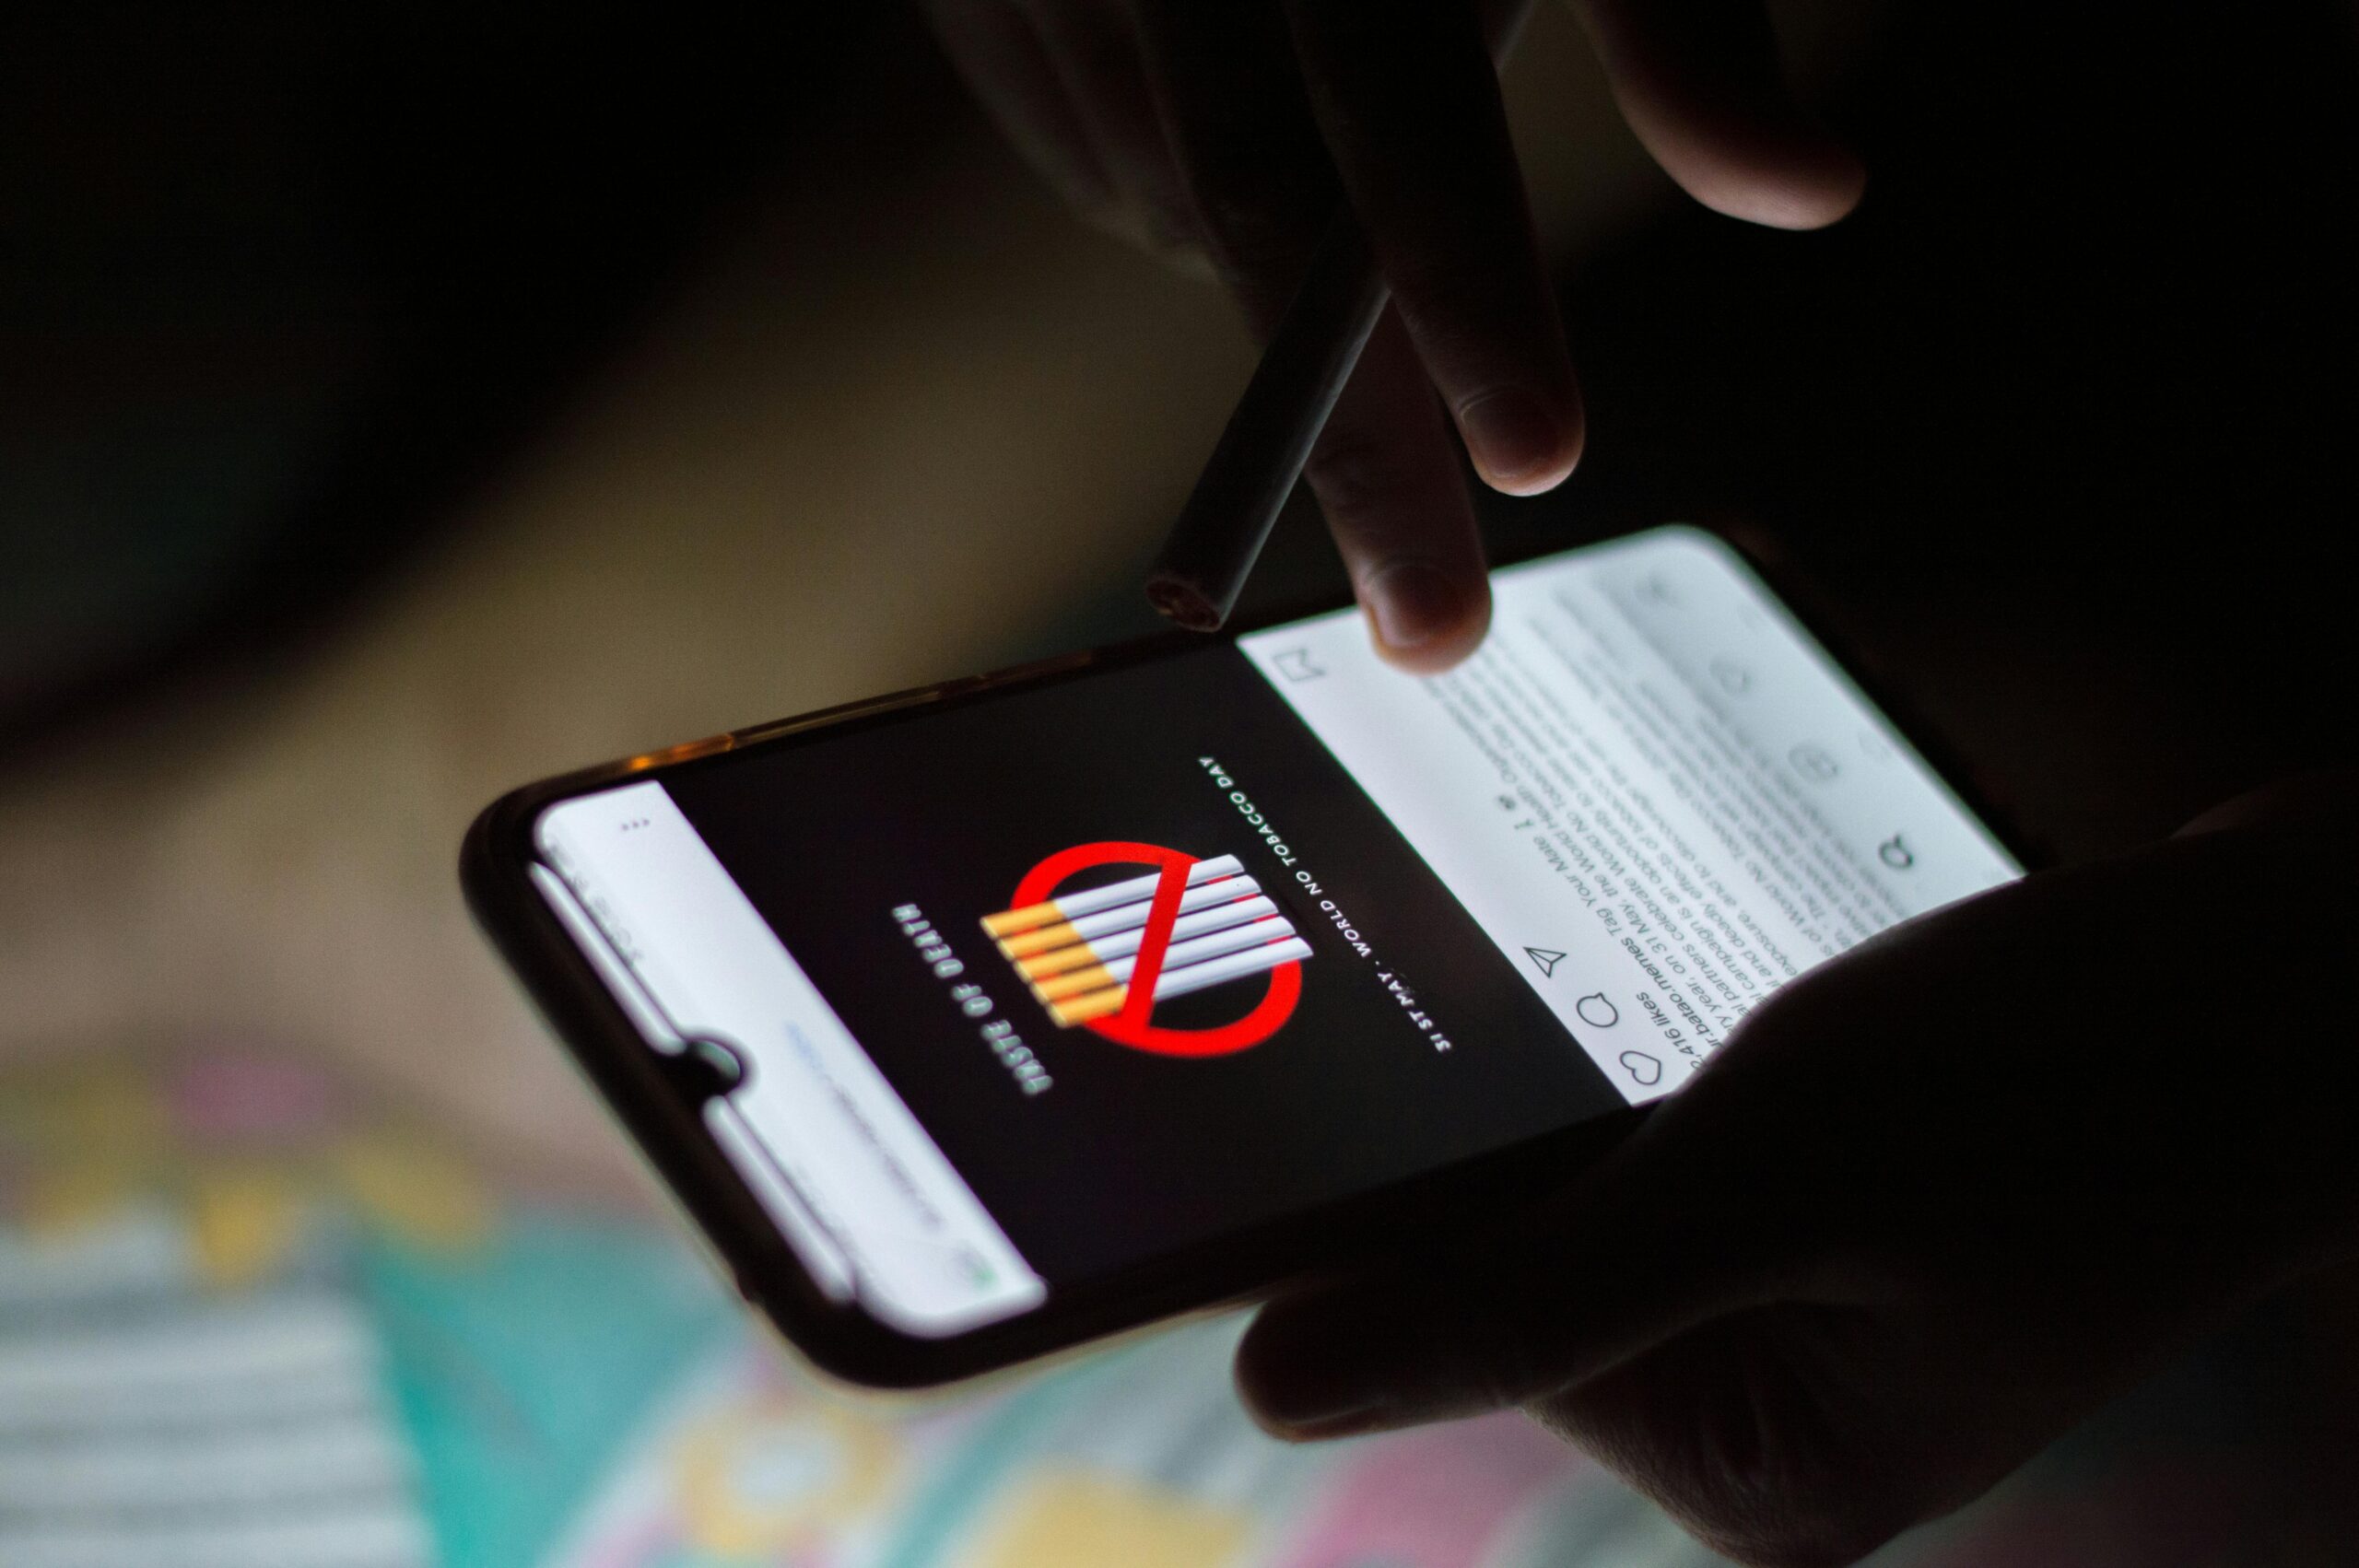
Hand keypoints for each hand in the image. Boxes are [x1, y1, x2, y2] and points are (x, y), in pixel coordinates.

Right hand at [926, 0, 1863, 668]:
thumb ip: (1681, 15)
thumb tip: (1809, 193)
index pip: (1389, 120)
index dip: (1460, 295)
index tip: (1537, 460)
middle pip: (1255, 225)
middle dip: (1353, 452)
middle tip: (1436, 629)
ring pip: (1179, 215)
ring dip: (1288, 312)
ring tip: (1376, 283)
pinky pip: (1104, 173)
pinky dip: (1189, 217)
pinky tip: (1242, 161)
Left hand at [1235, 778, 2358, 1565]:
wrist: (2273, 969)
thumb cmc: (2064, 1073)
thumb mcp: (1773, 1177)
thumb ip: (1525, 1296)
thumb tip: (1265, 1395)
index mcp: (1753, 1468)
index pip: (1475, 1336)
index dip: (1367, 1211)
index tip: (1252, 1077)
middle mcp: (1761, 1419)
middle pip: (1522, 1269)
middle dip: (1486, 1127)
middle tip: (1433, 960)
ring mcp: (1797, 1317)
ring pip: (1586, 1193)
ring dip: (1565, 1078)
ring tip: (1581, 964)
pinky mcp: (1822, 1226)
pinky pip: (1669, 1150)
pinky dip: (1640, 1067)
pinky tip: (1643, 978)